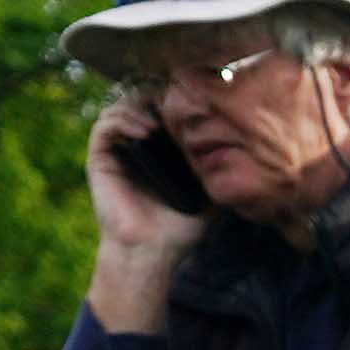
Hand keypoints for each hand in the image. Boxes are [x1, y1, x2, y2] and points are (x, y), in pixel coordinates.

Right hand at [83, 102, 205, 296]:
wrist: (152, 252)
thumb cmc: (180, 230)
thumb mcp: (211, 199)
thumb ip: (222, 176)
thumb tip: (249, 158)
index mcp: (160, 152)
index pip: (163, 111)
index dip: (173, 101)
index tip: (193, 103)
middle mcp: (137, 147)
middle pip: (140, 102)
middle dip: (155, 97)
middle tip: (172, 104)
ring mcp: (117, 151)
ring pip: (120, 108)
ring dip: (138, 107)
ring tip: (157, 123)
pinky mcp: (100, 159)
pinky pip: (104, 127)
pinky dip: (122, 121)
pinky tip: (143, 131)